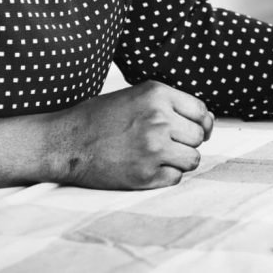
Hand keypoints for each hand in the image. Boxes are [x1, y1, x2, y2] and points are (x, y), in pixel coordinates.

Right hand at [49, 80, 214, 189]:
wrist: (64, 142)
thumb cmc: (100, 117)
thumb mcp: (136, 96)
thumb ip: (169, 104)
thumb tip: (208, 120)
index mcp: (157, 94)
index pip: (201, 111)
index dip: (200, 122)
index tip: (192, 129)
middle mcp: (159, 119)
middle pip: (200, 136)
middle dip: (187, 141)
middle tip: (166, 143)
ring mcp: (153, 148)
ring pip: (193, 159)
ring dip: (180, 160)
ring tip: (158, 156)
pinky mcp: (145, 174)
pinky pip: (176, 178)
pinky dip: (166, 176)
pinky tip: (146, 167)